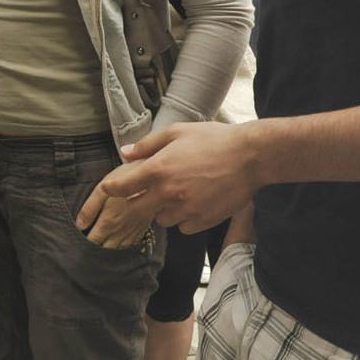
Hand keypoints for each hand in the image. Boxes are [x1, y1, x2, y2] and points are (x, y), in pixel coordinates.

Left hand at [75, 182, 158, 248]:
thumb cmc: (125, 178)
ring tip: (101, 248)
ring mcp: (133, 231)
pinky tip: (119, 244)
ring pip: (119, 250)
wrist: (154, 176)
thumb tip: (79, 225)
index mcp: (108, 222)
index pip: (93, 242)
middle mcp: (121, 231)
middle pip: (105, 249)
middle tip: (87, 248)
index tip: (79, 243)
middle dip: (95, 250)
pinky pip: (132, 245)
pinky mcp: (143, 228)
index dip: (84, 244)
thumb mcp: (101, 189)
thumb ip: (89, 209)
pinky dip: (123, 248)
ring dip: (109, 250)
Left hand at [100, 121, 261, 234]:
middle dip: (136, 203)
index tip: (108, 189)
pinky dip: (183, 219)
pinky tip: (192, 203)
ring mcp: (186, 210)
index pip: (122, 187)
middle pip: (136, 210)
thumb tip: (125, 153)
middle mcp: (168, 193)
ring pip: (161, 220)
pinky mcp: (203, 221)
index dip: (112, 188)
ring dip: (162, 210)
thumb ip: (148, 144)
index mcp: (159, 170)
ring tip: (176, 194)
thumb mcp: (177, 132)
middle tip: (144, 193)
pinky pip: (183, 227)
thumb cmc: (214, 139)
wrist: (250, 157)